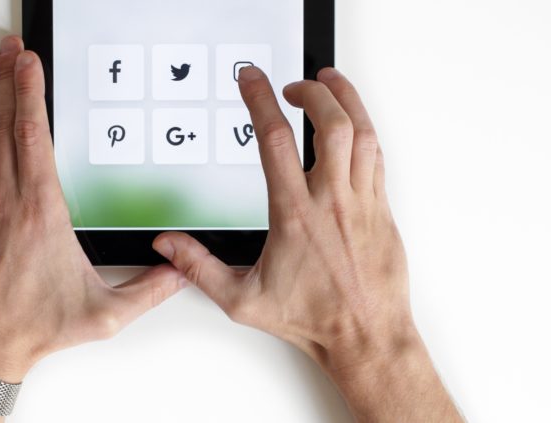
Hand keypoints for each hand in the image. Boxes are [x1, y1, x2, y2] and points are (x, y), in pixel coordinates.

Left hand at [0, 35, 185, 420]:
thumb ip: (148, 291)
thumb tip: (180, 270)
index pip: (33, 136)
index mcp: (41, 213)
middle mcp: (7, 201)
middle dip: (8, 79)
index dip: (31, 93)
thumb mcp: (103, 315)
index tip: (30, 63)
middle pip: (6, 124)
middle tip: (9, 47)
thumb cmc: (33, 328)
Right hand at [153, 67, 460, 421]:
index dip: (259, 99)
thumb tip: (168, 245)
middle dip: (311, 91)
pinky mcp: (381, 209)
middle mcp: (330, 200)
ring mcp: (361, 201)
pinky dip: (364, 130)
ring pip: (361, 132)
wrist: (365, 336)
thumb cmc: (311, 319)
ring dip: (346, 99)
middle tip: (294, 85)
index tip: (251, 79)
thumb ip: (200, 267)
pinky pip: (377, 156)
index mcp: (293, 213)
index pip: (275, 139)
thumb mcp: (241, 299)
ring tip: (329, 82)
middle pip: (329, 123)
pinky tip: (353, 124)